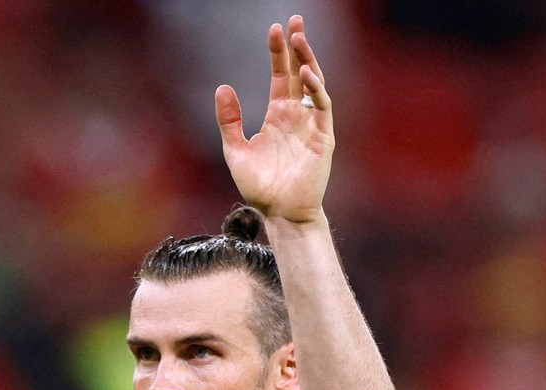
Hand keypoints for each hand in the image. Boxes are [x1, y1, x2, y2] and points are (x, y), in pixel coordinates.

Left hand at [216, 15, 333, 225]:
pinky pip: (321, 107)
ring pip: (314, 84)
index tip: (274, 28)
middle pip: (299, 72)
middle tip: (294, 19)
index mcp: (277, 115)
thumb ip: (229, 120)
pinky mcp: (323, 137)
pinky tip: (305, 73)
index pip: (280, 75)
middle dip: (297, 46)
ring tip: (298, 38)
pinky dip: (315, 89)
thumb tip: (222, 87)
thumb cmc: (260, 187)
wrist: (279, 213)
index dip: (277, 53)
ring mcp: (311, 124)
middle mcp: (296, 115)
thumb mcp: (236, 150)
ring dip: (308, 60)